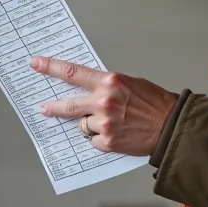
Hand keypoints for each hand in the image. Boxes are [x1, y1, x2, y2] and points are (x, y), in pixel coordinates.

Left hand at [31, 56, 178, 156]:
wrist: (171, 126)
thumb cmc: (154, 102)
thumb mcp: (129, 83)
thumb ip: (106, 85)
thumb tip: (88, 88)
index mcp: (109, 81)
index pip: (72, 72)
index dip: (51, 68)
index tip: (37, 64)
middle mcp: (104, 101)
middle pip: (69, 104)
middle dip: (54, 107)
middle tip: (44, 108)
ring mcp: (105, 123)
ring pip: (83, 125)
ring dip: (91, 124)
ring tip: (110, 123)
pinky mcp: (108, 142)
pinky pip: (94, 140)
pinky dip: (102, 138)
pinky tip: (117, 134)